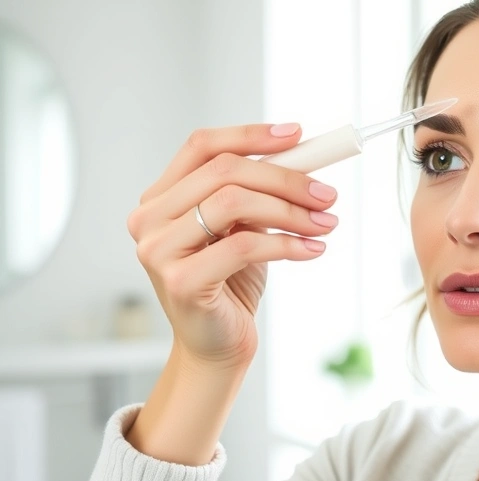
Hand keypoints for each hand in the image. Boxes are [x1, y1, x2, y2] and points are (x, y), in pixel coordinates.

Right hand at [127, 122, 337, 368]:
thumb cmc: (230, 283)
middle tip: (327, 193)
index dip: (250, 135)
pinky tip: (312, 249)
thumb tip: (307, 158)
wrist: (216, 346)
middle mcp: (149, 219)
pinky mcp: (181, 281)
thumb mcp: (244, 227)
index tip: (296, 134)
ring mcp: (158, 250)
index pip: (202, 146)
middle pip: (225, 171)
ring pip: (234, 202)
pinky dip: (287, 243)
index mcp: (161, 198)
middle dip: (286, 178)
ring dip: (291, 209)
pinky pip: (244, 246)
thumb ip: (258, 192)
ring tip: (326, 222)